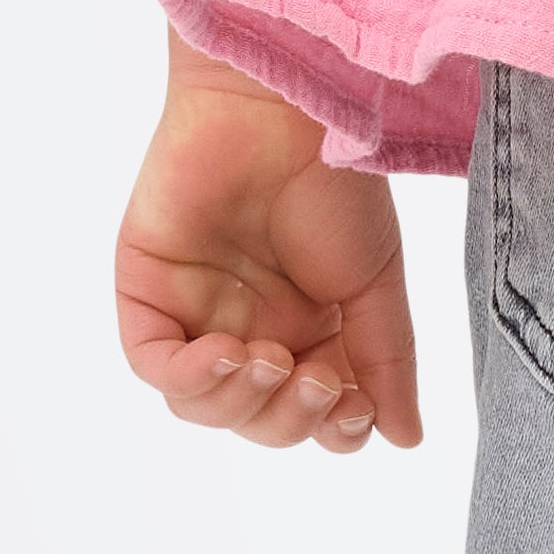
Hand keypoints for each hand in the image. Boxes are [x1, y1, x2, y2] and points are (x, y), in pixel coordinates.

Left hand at [116, 63, 421, 452]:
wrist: (284, 114)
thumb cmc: (335, 186)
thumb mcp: (375, 284)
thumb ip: (386, 362)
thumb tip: (406, 439)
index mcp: (306, 331)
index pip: (309, 416)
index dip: (331, 429)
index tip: (355, 410)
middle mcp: (248, 327)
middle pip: (255, 419)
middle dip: (289, 417)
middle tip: (319, 380)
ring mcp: (194, 312)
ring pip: (201, 405)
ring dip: (241, 402)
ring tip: (271, 359)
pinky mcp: (147, 291)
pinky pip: (154, 364)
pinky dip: (189, 377)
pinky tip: (226, 352)